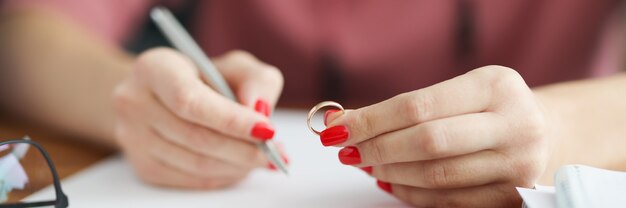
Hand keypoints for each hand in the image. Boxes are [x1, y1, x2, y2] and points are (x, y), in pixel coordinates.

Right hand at [112, 48, 284, 188]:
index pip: (191, 101)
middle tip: (275, 152)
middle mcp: (134, 102)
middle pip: (195, 137)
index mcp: (154, 68)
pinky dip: (223, 176)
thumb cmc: (204, 78)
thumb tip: (261, 112)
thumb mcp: (235, 66)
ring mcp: (133, 137)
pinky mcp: (142, 166)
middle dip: (243, 149)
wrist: (164, 96)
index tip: (267, 130)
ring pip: (195, 164)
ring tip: (263, 159)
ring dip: (237, 166)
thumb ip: (256, 81)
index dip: (231, 120)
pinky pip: (191, 179)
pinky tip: (240, 165)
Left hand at [323, 66, 551, 206]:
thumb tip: (344, 123)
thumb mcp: (460, 91)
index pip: (419, 106)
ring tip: (368, 165)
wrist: (544, 131)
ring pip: (436, 176)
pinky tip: (392, 183)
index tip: (338, 128)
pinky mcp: (513, 196)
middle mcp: (514, 124)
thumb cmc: (488, 108)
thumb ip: (408, 107)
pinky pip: (448, 201)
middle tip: (348, 152)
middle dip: (377, 149)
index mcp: (496, 86)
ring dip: (390, 173)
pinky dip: (411, 194)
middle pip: (427, 142)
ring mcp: (517, 164)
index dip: (372, 120)